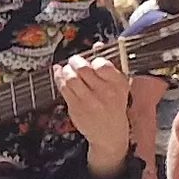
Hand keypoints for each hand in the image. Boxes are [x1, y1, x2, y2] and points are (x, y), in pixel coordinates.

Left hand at [54, 54, 136, 168]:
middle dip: (76, 61)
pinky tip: (60, 74)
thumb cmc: (114, 106)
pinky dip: (59, 78)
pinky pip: (63, 88)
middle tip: (74, 61)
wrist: (109, 133)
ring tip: (68, 69)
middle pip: (83, 70)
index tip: (91, 60)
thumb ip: (109, 64)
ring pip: (71, 78)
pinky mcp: (75, 107)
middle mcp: (104, 93)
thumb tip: (98, 45)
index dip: (94, 59)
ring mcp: (89, 101)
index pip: (103, 65)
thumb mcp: (119, 85)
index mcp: (118, 85)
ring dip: (66, 70)